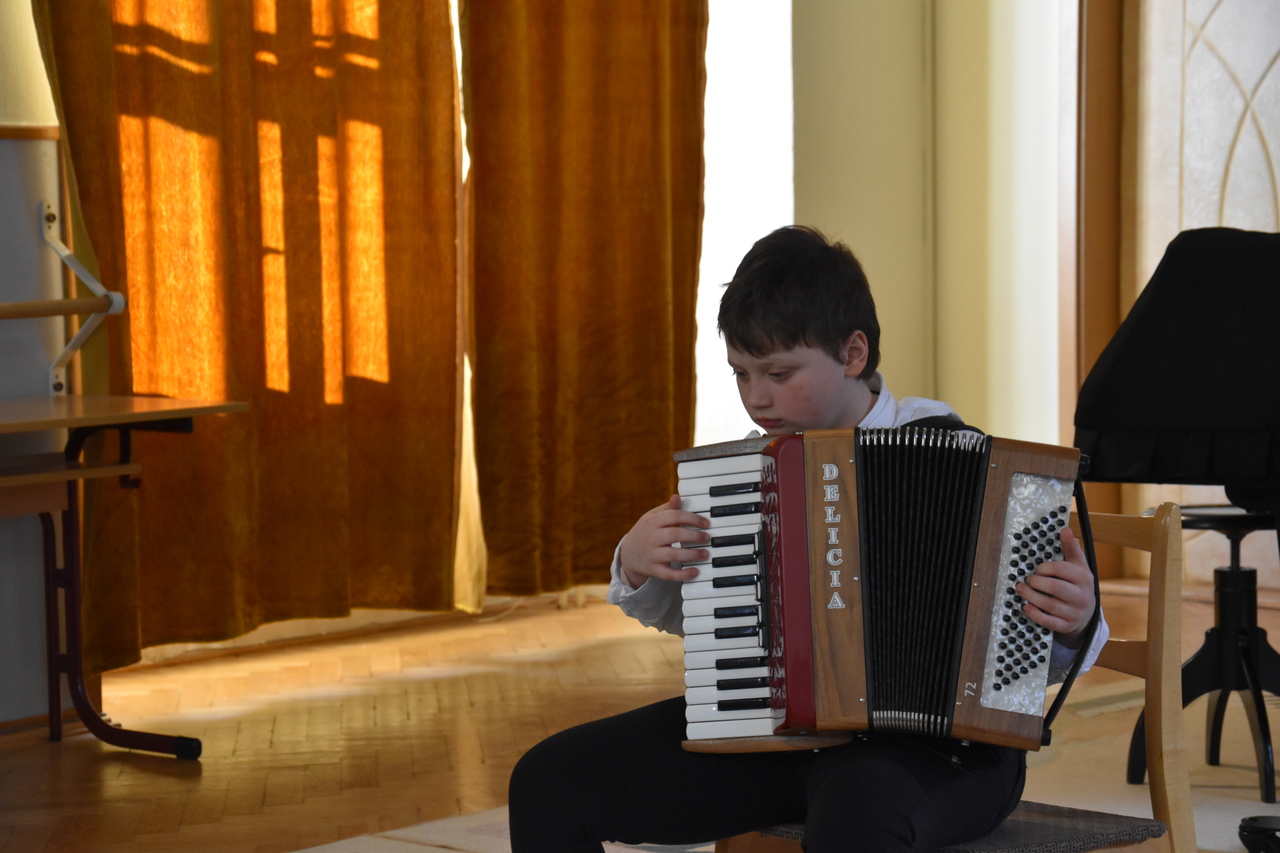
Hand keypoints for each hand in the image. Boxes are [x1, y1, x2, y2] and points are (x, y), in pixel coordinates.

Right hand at [618, 494, 710, 589]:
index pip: (674, 516)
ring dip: (691, 554)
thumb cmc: (645, 532)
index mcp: (652, 522)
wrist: (627, 554)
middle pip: (675, 534)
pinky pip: (669, 574)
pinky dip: (682, 574)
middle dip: (694, 536)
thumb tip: (677, 497)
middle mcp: (651, 537)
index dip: (692, 518)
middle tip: (707, 537)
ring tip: (705, 553)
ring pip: (673, 555)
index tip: (705, 523)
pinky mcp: (653, 570)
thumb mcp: (651, 517)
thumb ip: (667, 509)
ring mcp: (652, 555)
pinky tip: (695, 571)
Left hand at [1016, 527, 1094, 646]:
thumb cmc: (1078, 584)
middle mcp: (1082, 596)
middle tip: (1028, 580)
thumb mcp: (1078, 565)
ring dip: (1031, 597)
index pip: (1063, 570)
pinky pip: (1050, 622)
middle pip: (1056, 588)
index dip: (1046, 568)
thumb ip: (1071, 548)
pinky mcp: (1067, 626)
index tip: (1038, 569)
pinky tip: (1026, 607)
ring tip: (1021, 590)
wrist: (1086, 613)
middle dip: (1037, 583)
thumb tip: (1065, 530)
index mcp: (1085, 578)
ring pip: (1050, 605)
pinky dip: (1036, 615)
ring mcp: (1075, 613)